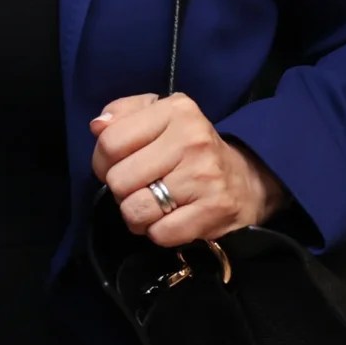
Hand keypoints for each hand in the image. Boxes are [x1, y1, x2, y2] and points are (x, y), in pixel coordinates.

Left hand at [90, 93, 285, 247]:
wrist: (247, 180)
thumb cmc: (190, 149)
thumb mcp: (160, 118)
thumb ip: (124, 114)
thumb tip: (98, 125)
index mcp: (176, 110)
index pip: (110, 142)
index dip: (103, 161)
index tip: (118, 165)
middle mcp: (192, 140)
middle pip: (118, 180)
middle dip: (121, 191)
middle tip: (140, 188)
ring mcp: (204, 177)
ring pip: (135, 210)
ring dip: (137, 216)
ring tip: (153, 206)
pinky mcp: (213, 211)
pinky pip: (159, 234)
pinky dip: (158, 233)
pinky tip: (171, 220)